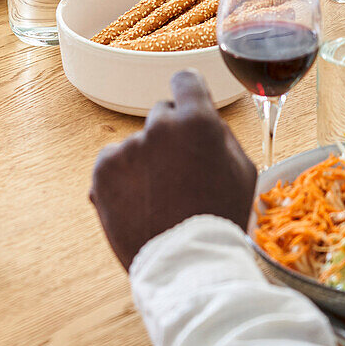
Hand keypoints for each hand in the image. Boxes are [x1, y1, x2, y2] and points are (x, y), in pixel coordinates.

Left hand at [90, 70, 257, 270]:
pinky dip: (122, 178)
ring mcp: (127, 148)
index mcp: (197, 121)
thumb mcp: (242, 171)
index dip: (188, 92)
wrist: (186, 265)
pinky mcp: (102, 171)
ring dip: (146, 161)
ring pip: (137, 144)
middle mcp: (158, 126)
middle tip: (180, 172)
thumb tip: (202, 117)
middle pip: (162, 116)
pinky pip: (113, 163)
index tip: (186, 103)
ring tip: (159, 198)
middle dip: (170, 137)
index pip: (185, 80)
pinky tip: (139, 203)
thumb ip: (220, 134)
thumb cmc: (220, 219)